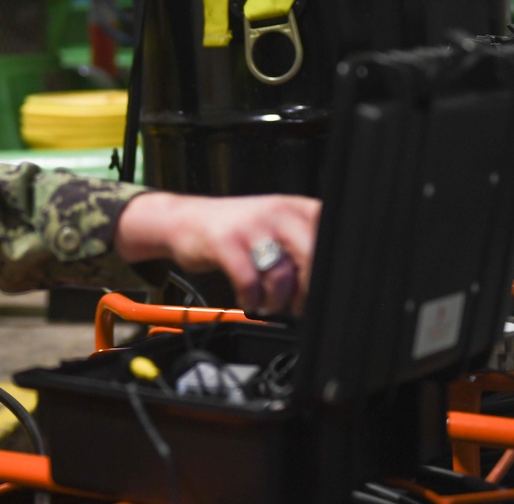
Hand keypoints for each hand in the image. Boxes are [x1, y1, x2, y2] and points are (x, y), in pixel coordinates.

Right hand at [114, 192, 320, 315]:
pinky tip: (248, 300)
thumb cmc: (234, 229)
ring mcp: (250, 226)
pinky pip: (249, 282)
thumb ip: (301, 244)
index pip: (329, 236)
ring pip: (280, 274)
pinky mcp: (225, 242)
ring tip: (268, 304)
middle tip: (298, 305)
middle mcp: (276, 212)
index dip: (329, 269)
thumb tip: (325, 282)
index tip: (321, 290)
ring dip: (277, 300)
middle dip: (307, 290)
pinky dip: (251, 300)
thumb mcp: (273, 226)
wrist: (184, 220)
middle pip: (311, 256)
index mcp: (293, 207)